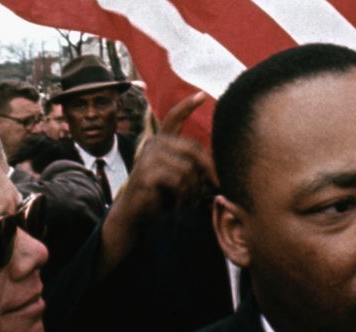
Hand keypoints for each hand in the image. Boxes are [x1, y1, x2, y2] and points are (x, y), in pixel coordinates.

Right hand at [115, 91, 214, 221]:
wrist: (136, 212)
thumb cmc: (162, 195)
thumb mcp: (180, 177)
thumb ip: (193, 166)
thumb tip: (218, 167)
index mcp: (162, 141)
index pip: (174, 118)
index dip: (187, 106)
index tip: (202, 95)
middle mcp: (154, 144)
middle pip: (193, 150)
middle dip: (208, 171)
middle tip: (214, 187)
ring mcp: (148, 157)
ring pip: (188, 168)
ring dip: (194, 188)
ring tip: (190, 200)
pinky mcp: (146, 172)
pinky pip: (178, 180)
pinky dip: (184, 194)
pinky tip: (180, 203)